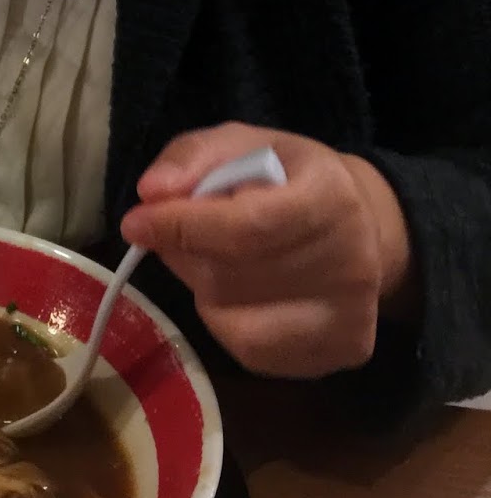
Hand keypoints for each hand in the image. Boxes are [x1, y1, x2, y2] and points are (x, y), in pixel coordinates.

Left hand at [119, 123, 414, 378]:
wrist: (362, 224)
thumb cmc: (289, 177)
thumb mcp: (241, 143)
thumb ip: (192, 158)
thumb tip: (150, 192)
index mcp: (331, 196)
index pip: (248, 226)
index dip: (183, 227)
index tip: (136, 223)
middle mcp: (353, 263)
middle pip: (234, 277)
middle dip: (185, 254)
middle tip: (176, 234)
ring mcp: (352, 316)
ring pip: (237, 324)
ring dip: (202, 291)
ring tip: (213, 261)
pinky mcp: (344, 352)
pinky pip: (253, 354)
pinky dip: (225, 324)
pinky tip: (238, 294)